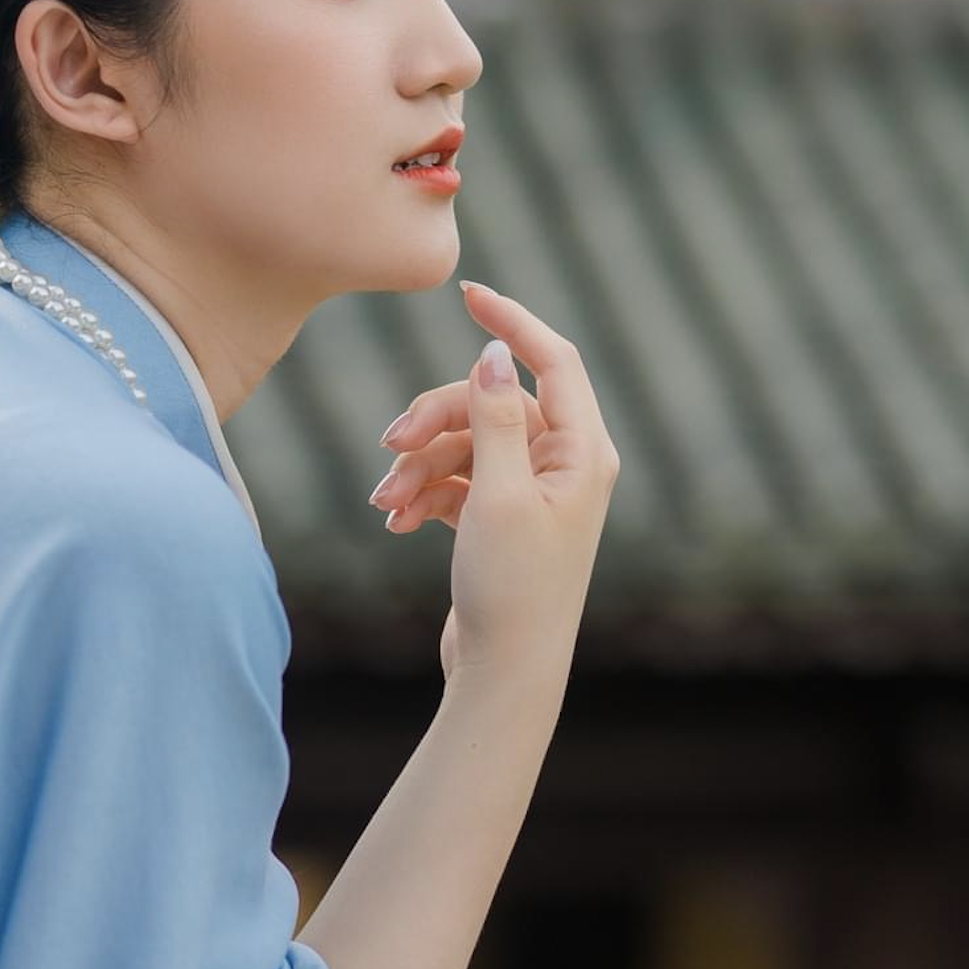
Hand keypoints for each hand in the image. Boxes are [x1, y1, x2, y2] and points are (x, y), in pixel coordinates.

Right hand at [370, 282, 620, 679]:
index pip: (552, 360)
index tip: (468, 293)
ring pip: (465, 441)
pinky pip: (456, 478)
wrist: (505, 675)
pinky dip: (423, 491)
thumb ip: (496, 417)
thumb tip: (494, 352)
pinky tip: (394, 520)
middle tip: (389, 443)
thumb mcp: (497, 494)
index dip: (511, 322)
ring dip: (418, 463)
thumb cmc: (512, 589)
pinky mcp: (500, 516)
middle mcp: (564, 465)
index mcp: (584, 453)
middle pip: (492, 401)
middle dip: (435, 417)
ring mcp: (531, 490)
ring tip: (384, 501)